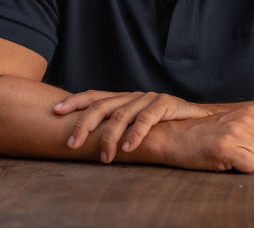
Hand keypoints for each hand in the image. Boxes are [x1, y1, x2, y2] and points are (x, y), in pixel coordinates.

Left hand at [53, 90, 211, 162]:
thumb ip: (116, 126)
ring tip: (104, 158)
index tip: (55, 111)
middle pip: (101, 106)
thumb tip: (87, 140)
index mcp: (122, 99)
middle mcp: (132, 96)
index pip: (93, 96)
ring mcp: (148, 98)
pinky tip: (127, 148)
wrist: (198, 118)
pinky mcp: (165, 104)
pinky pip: (146, 119)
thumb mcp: (135, 123)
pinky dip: (135, 134)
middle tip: (72, 145)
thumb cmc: (163, 124)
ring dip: (110, 138)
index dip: (74, 102)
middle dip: (83, 125)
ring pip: (121, 115)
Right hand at [157, 106, 253, 172]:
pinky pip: (251, 167)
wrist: (174, 136)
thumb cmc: (207, 137)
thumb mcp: (239, 130)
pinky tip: (227, 161)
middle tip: (241, 155)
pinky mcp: (226, 146)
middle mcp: (247, 118)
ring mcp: (237, 130)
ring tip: (231, 156)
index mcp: (253, 112)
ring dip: (251, 164)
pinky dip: (242, 169)